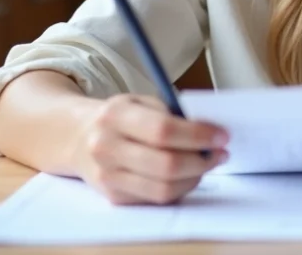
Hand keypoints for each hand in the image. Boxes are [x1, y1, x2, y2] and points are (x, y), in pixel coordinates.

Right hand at [71, 94, 228, 204]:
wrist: (79, 138)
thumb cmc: (121, 117)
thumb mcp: (141, 101)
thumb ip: (171, 113)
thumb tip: (209, 131)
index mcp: (115, 116)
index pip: (163, 130)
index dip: (198, 135)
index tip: (222, 136)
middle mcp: (106, 147)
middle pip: (165, 165)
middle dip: (201, 161)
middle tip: (220, 153)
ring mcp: (108, 176)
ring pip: (163, 189)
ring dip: (194, 178)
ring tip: (207, 163)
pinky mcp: (114, 197)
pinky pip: (156, 199)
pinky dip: (179, 188)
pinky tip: (188, 175)